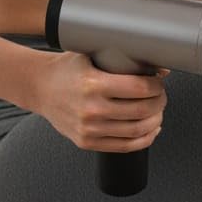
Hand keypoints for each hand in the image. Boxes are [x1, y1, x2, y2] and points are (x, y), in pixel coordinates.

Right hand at [33, 50, 169, 151]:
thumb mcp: (91, 55)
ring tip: (158, 112)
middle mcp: (91, 108)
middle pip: (141, 110)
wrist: (40, 88)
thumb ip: (121, 61)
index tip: (159, 82)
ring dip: (155, 121)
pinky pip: (124, 146)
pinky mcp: (87, 142)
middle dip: (159, 102)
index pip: (138, 88)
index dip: (156, 86)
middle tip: (161, 96)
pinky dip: (144, 139)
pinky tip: (151, 130)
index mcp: (93, 84)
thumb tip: (158, 69)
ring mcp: (89, 129)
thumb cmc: (66, 70)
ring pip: (136, 130)